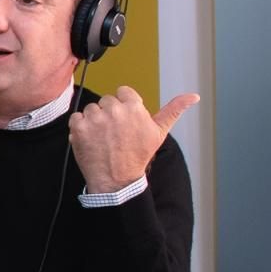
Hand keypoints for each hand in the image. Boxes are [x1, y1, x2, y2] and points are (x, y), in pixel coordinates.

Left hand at [68, 87, 197, 193]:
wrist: (117, 179)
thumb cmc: (138, 155)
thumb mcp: (159, 132)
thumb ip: (174, 110)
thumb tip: (194, 96)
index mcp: (134, 107)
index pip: (122, 92)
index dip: (123, 106)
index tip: (125, 121)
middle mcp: (114, 110)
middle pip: (106, 101)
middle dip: (109, 114)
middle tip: (115, 133)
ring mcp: (95, 118)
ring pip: (91, 109)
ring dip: (94, 121)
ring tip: (104, 138)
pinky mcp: (79, 127)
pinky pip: (76, 118)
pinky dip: (80, 128)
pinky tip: (91, 140)